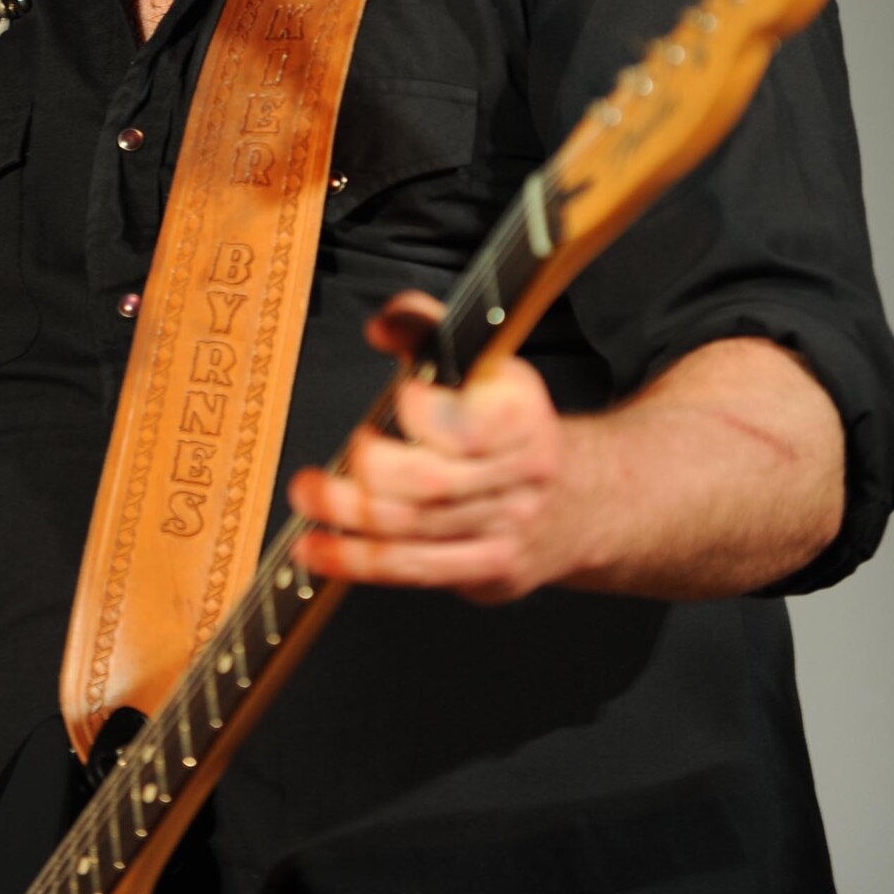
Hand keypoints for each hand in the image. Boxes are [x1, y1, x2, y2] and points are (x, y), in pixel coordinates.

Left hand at [288, 290, 586, 602]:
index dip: (426, 411)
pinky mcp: (485, 569)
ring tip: (308, 493)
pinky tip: (315, 549)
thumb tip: (382, 324)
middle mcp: (519, 474)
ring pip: (414, 527)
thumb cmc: (512, 427)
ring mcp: (504, 528)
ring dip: (348, 512)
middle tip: (349, 448)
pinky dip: (355, 558)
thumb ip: (428, 331)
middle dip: (373, 468)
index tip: (401, 395)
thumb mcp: (484, 368)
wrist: (585, 499)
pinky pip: (411, 567)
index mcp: (521, 414)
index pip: (470, 422)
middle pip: (433, 481)